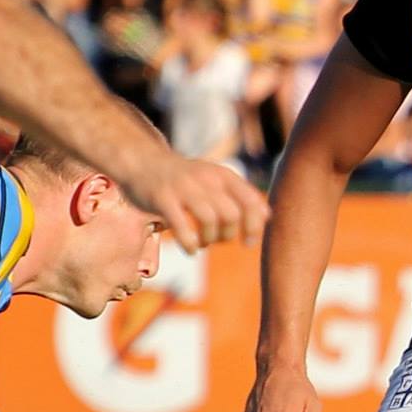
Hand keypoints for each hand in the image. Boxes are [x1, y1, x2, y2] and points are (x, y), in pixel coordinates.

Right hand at [117, 150, 267, 251]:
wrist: (143, 163)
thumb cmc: (185, 178)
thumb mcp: (215, 179)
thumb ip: (240, 194)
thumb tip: (268, 215)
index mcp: (221, 175)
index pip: (249, 200)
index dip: (255, 225)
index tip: (249, 242)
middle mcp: (205, 179)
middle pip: (231, 214)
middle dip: (228, 235)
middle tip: (218, 240)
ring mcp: (183, 188)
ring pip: (210, 220)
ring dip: (210, 240)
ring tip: (202, 243)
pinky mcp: (163, 199)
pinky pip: (182, 227)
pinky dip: (190, 244)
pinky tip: (190, 248)